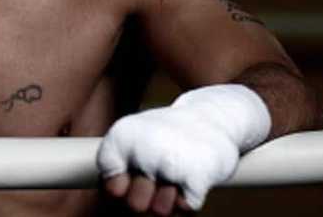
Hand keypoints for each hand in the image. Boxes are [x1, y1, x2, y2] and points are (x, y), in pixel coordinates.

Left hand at [96, 85, 270, 212]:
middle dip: (148, 198)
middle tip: (159, 175)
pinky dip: (191, 198)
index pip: (109, 189)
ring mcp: (168, 162)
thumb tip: (112, 199)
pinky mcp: (196, 174)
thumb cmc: (168, 136)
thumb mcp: (133, 141)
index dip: (123, 191)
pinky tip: (193, 177)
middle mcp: (141, 149)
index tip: (135, 176)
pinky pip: (186, 209)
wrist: (213, 115)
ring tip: (177, 173)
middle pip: (134, 206)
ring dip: (170, 199)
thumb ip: (116, 169)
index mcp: (121, 138)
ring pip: (160, 212)